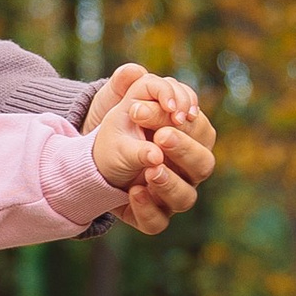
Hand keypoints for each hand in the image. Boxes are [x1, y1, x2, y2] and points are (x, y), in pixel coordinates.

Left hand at [83, 65, 216, 234]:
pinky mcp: (150, 215)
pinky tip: (133, 191)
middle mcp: (185, 170)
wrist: (90, 158)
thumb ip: (127, 84)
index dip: (188, 121)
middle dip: (185, 149)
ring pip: (186, 198)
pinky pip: (157, 223)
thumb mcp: (118, 101)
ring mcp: (170, 195)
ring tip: (150, 169)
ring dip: (170, 183)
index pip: (201, 129)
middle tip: (162, 137)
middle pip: (204, 164)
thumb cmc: (117, 126)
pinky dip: (147, 209)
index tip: (168, 110)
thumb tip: (133, 71)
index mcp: (189, 138)